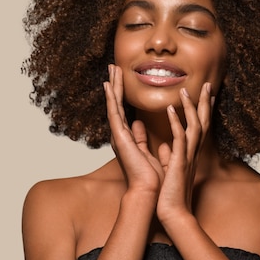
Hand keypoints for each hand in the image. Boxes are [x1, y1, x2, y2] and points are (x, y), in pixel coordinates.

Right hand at [104, 65, 163, 195]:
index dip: (122, 94)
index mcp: (128, 138)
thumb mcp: (148, 153)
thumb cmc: (151, 178)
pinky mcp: (120, 137)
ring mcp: (118, 135)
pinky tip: (108, 85)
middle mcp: (121, 135)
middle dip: (116, 85)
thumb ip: (142, 139)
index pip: (125, 111)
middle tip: (113, 67)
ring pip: (114, 105)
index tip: (121, 79)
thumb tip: (140, 125)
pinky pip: (114, 113)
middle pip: (117, 104)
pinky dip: (111, 98)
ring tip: (111, 68)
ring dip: (113, 86)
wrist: (149, 192)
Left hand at [156, 82, 213, 222]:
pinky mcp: (179, 162)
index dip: (202, 111)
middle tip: (207, 84)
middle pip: (203, 122)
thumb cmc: (171, 196)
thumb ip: (169, 157)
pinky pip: (179, 138)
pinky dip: (175, 122)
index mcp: (189, 154)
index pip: (199, 128)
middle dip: (205, 103)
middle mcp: (192, 153)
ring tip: (186, 90)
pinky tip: (170, 108)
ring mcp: (187, 157)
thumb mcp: (171, 172)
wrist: (173, 214)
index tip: (205, 95)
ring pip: (194, 126)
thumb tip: (165, 147)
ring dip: (191, 107)